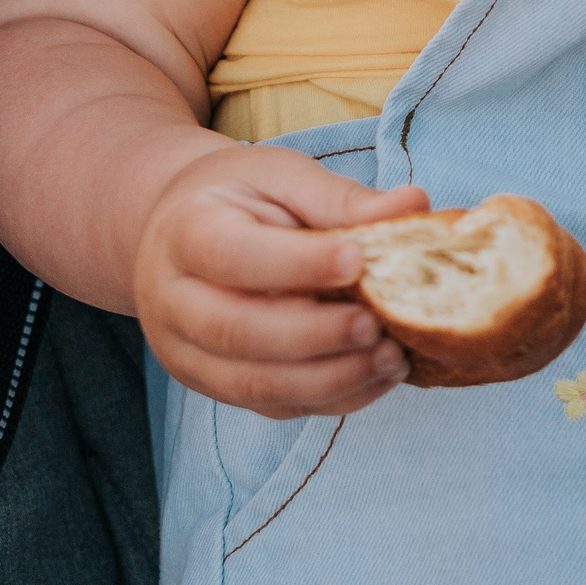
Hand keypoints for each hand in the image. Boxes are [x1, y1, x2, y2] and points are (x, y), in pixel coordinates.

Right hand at [133, 145, 428, 418]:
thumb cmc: (239, 198)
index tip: (358, 261)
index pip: (234, 256)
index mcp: (185, 233)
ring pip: (254, 384)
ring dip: (330, 378)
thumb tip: (413, 206)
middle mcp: (172, 301)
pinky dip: (332, 398)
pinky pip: (273, 406)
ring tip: (392, 357)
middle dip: (315, 334)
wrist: (178, 232)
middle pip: (236, 331)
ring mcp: (187, 354)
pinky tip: (377, 375)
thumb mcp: (281, 177)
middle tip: (378, 324)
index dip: (297, 264)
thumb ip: (340, 198)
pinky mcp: (216, 386)